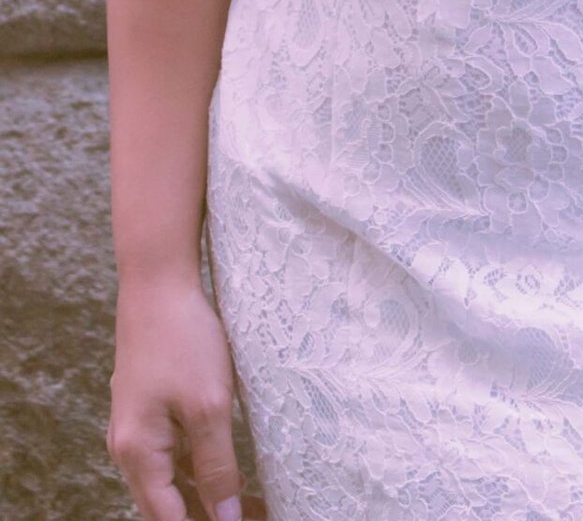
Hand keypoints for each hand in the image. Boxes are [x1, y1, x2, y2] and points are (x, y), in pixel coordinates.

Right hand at [107, 276, 248, 520]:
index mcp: (137, 454)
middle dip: (209, 515)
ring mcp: (138, 429)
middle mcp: (129, 448)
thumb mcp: (209, 406)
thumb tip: (225, 519)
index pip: (169, 519)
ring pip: (172, 480)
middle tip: (256, 513)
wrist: (158, 282)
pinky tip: (232, 471)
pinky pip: (174, 455)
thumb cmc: (183, 339)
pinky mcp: (150, 411)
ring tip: (251, 503)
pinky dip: (200, 469)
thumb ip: (217, 467)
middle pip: (168, 505)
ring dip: (207, 495)